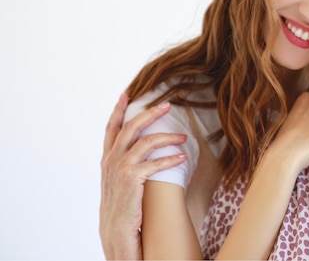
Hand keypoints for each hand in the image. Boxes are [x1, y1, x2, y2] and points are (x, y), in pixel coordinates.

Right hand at [99, 93, 186, 259]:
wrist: (115, 230)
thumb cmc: (122, 206)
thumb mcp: (117, 180)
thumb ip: (123, 163)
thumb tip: (137, 149)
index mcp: (107, 159)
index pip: (111, 128)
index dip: (118, 110)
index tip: (126, 94)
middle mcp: (111, 160)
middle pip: (130, 127)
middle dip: (149, 113)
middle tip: (167, 104)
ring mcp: (120, 168)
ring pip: (146, 141)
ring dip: (168, 136)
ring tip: (184, 137)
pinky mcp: (132, 179)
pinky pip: (156, 163)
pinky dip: (171, 158)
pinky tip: (182, 157)